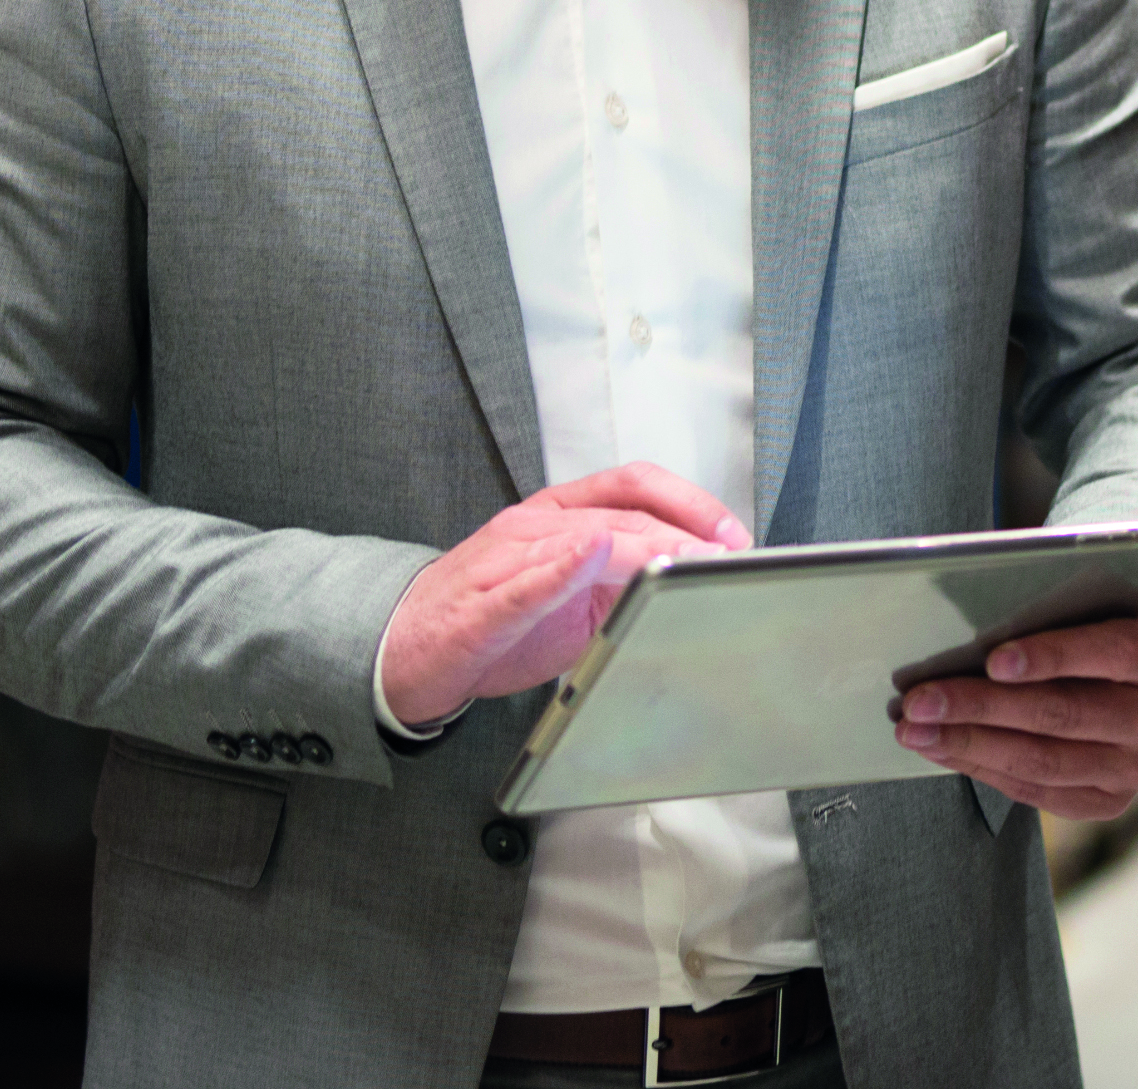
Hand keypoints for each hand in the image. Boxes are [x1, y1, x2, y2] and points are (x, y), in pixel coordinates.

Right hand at [381, 463, 748, 728]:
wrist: (406, 651)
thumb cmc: (492, 622)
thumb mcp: (569, 598)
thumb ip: (619, 580)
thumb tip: (688, 581)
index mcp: (558, 516)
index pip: (631, 485)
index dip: (688, 501)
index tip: (732, 533)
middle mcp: (533, 525)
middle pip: (618, 512)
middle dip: (679, 531)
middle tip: (724, 555)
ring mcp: (505, 559)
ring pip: (582, 539)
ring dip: (641, 549)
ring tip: (685, 560)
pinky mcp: (481, 604)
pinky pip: (524, 582)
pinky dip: (561, 568)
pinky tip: (591, 555)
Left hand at [890, 585, 1137, 821]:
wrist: (1127, 672)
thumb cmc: (1097, 615)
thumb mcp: (1107, 583)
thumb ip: (1116, 559)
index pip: (1116, 652)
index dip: (1054, 656)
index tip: (993, 659)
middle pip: (1066, 714)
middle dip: (983, 706)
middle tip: (919, 699)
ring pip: (1044, 760)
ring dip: (969, 744)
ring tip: (914, 728)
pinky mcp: (1110, 800)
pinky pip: (1038, 790)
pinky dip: (983, 768)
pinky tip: (940, 748)